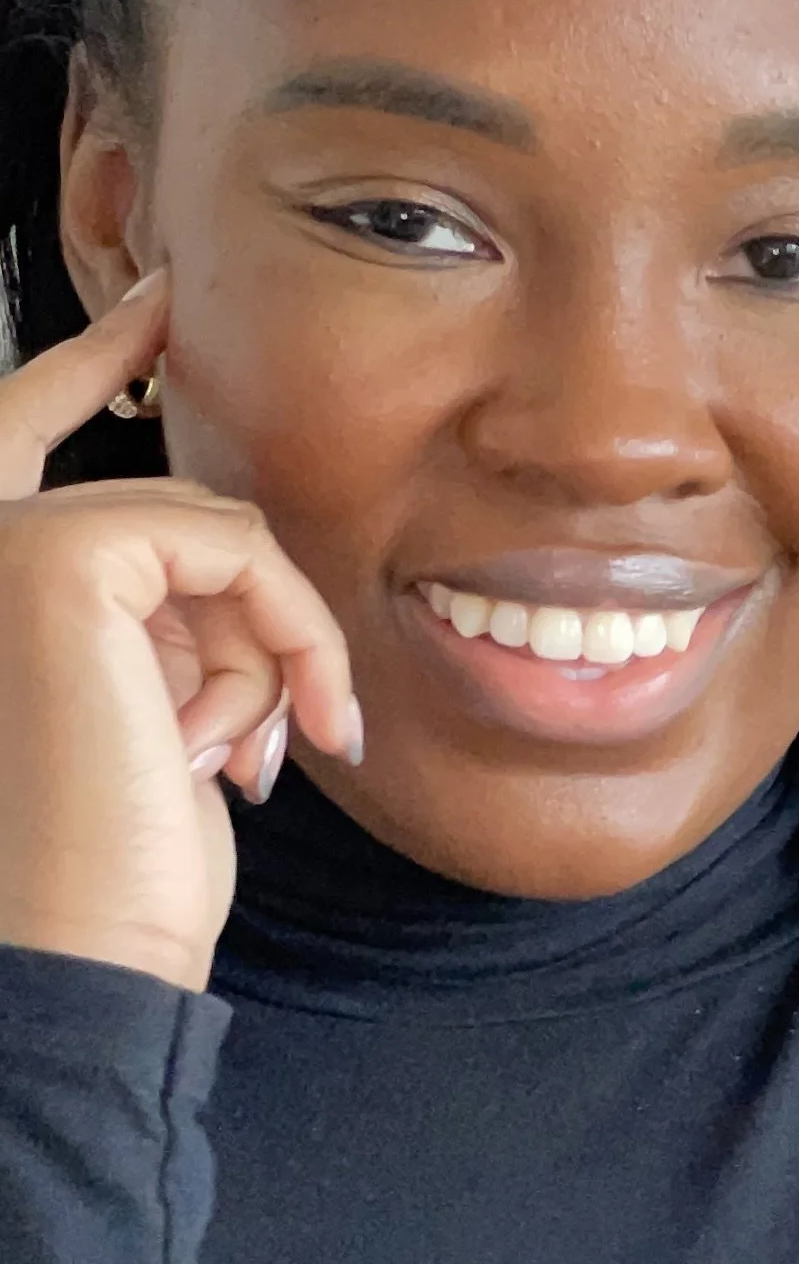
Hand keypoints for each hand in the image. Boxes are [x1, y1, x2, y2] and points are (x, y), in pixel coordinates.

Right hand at [0, 270, 359, 992]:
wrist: (73, 957)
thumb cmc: (105, 872)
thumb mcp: (140, 715)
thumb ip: (154, 619)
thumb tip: (230, 563)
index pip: (20, 435)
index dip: (92, 361)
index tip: (159, 306)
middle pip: (160, 511)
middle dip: (245, 614)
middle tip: (305, 700)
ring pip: (211, 539)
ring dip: (257, 657)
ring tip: (228, 764)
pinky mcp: (60, 557)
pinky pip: (238, 549)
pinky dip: (283, 640)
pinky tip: (248, 747)